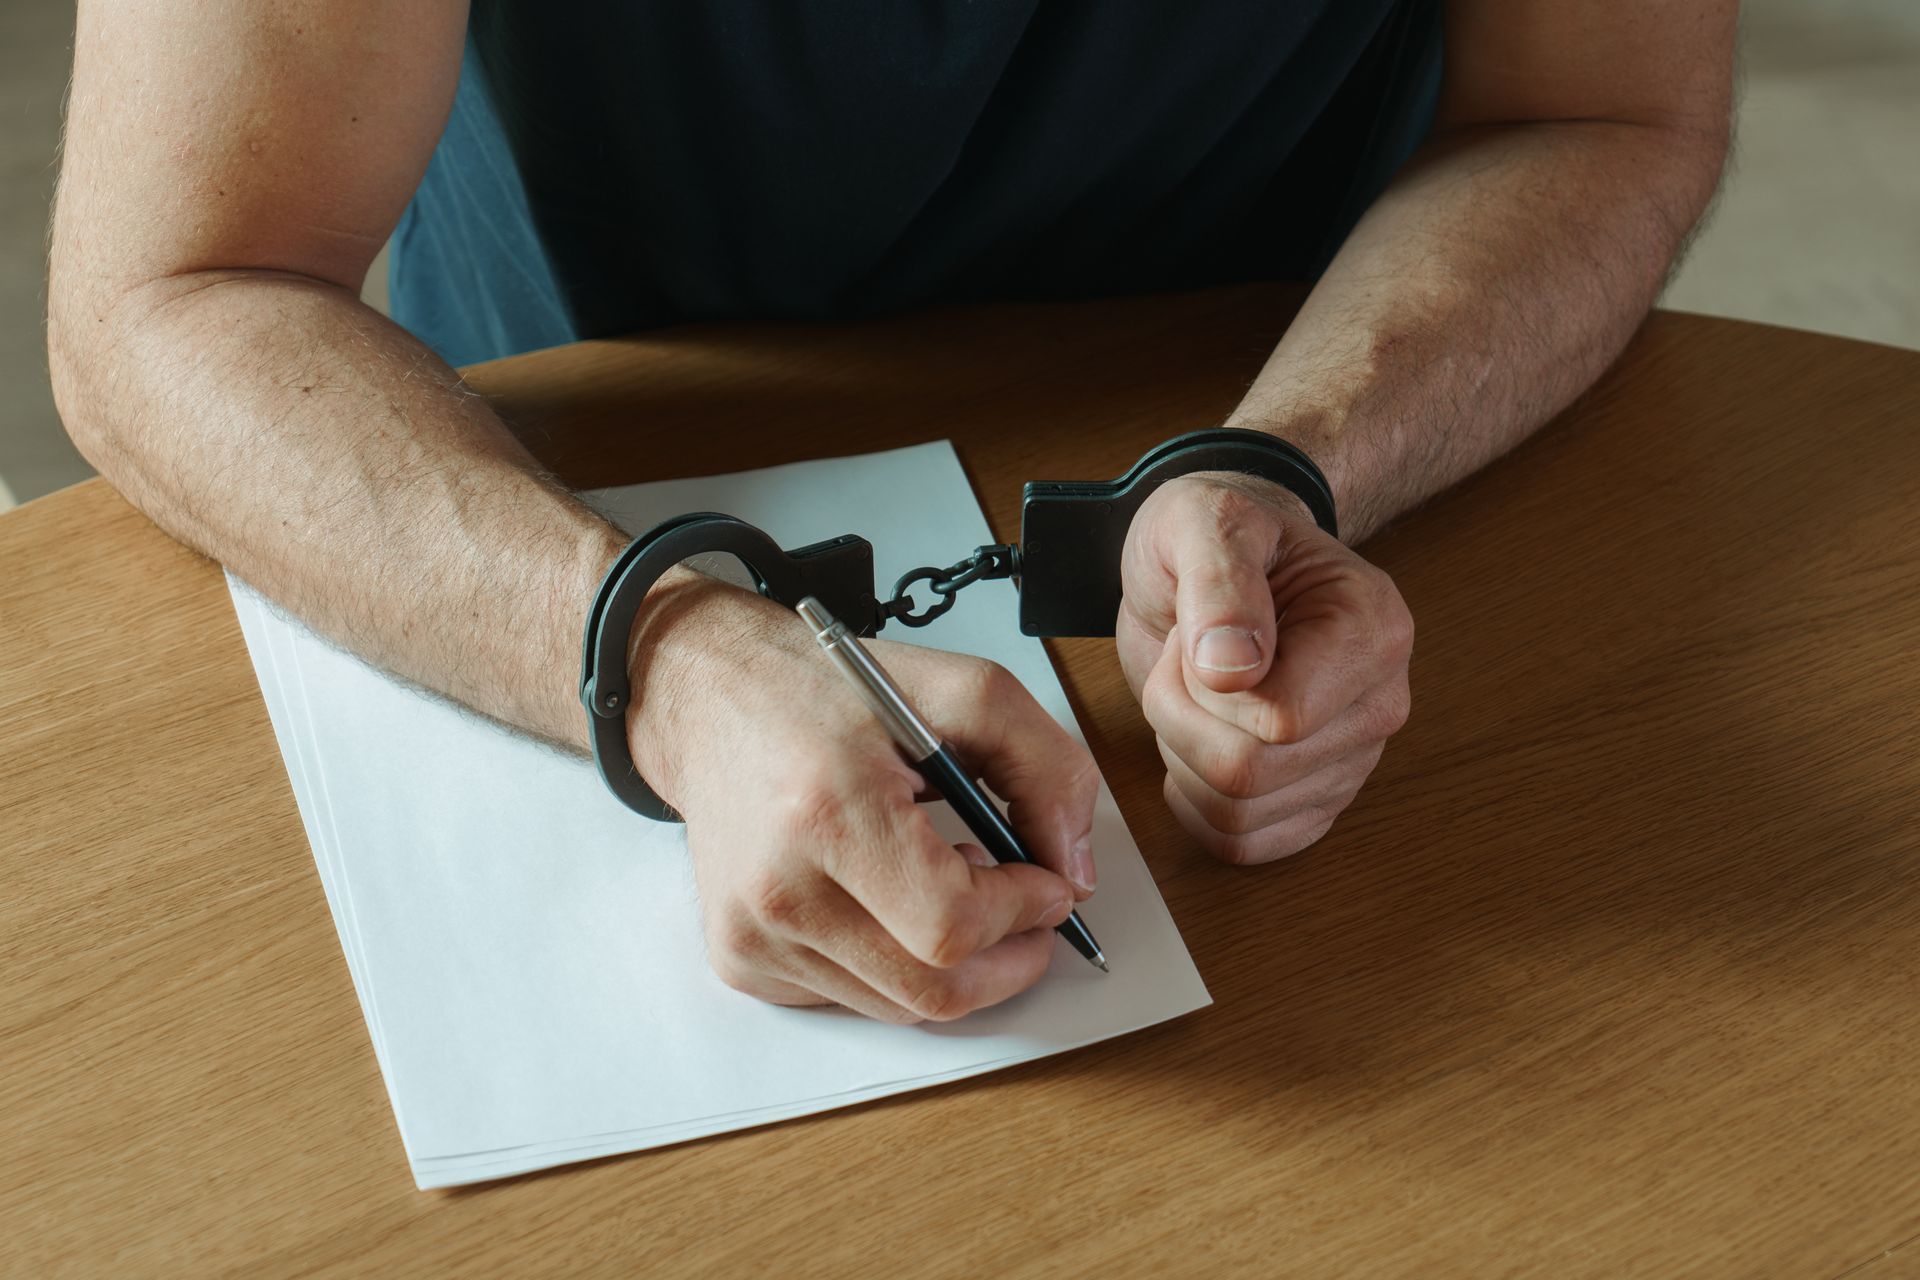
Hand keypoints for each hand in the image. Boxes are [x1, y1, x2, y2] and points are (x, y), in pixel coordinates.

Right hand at [625, 577, 1098, 1021]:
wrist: (710, 699)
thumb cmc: (824, 692)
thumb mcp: (962, 689)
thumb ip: (1046, 767)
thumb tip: (1074, 868)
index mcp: (827, 810)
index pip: (950, 924)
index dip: (1022, 913)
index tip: (1047, 883)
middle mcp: (777, 887)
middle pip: (932, 989)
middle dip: (1008, 959)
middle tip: (1033, 912)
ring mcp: (752, 934)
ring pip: (900, 1006)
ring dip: (956, 963)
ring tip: (956, 887)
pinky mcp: (741, 959)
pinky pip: (855, 999)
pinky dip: (899, 966)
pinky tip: (896, 901)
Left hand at [1117, 471, 1412, 863]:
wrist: (1213, 561)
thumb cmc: (1215, 534)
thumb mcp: (1204, 524)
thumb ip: (1220, 584)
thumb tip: (1233, 668)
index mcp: (1372, 630)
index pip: (1280, 718)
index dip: (1206, 688)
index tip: (1198, 635)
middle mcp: (1379, 702)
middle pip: (1251, 772)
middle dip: (1181, 718)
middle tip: (1184, 662)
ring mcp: (1352, 759)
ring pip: (1239, 813)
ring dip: (1183, 755)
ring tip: (1196, 693)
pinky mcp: (1315, 800)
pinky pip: (1242, 841)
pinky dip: (1196, 803)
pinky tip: (1197, 742)